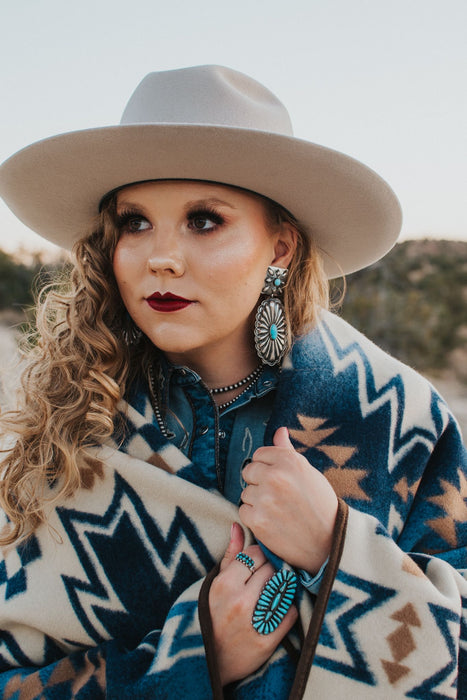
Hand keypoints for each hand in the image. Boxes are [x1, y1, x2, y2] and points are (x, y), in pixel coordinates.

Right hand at [209, 522, 297, 685]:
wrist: (210, 662)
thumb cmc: (213, 616)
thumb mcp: (216, 584)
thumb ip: (231, 554)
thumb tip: (238, 525)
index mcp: (225, 584)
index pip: (256, 555)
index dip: (261, 556)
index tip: (261, 562)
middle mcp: (240, 601)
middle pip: (271, 570)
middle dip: (273, 570)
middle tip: (270, 577)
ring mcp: (255, 622)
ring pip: (282, 588)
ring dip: (282, 587)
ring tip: (275, 591)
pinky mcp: (268, 641)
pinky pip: (289, 613)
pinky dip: (288, 609)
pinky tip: (279, 610)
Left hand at [239, 427, 337, 573]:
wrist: (329, 542)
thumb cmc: (320, 504)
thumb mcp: (308, 472)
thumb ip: (288, 451)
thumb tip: (279, 431)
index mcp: (289, 460)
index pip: (259, 454)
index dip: (267, 467)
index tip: (277, 478)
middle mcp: (275, 475)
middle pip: (248, 471)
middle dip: (258, 482)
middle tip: (276, 495)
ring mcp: (265, 498)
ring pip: (245, 492)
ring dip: (256, 501)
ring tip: (277, 510)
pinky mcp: (257, 520)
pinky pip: (243, 511)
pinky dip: (253, 517)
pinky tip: (271, 521)